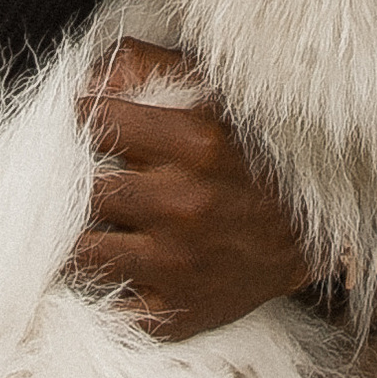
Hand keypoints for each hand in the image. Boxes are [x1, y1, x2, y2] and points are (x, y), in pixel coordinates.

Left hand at [72, 40, 313, 339]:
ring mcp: (178, 265)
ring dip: (73, 234)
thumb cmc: (251, 153)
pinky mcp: (175, 311)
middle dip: (69, 178)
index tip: (84, 121)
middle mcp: (184, 205)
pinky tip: (99, 266)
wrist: (307, 236)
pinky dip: (93, 289)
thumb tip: (85, 78)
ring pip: (82, 251)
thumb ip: (147, 65)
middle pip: (83, 189)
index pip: (98, 120)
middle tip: (71, 173)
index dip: (82, 116)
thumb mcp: (213, 91)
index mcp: (196, 144)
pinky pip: (106, 306)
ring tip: (79, 220)